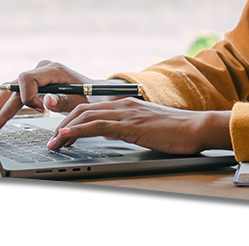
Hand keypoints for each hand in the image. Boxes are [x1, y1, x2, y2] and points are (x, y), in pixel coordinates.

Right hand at [0, 60, 128, 132]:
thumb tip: (46, 101)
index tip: (38, 111)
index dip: (28, 97)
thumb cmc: (88, 95)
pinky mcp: (32, 83)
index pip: (28, 79)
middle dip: (3, 108)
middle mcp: (41, 70)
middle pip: (15, 87)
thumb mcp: (80, 100)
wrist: (93, 91)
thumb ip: (63, 101)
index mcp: (52, 70)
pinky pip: (12, 90)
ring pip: (10, 90)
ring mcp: (35, 75)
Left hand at [48, 97, 232, 154]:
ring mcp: (126, 113)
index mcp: (126, 104)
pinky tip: (67, 136)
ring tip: (54, 144)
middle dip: (63, 125)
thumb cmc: (176, 131)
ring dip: (65, 131)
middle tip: (52, 141)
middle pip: (83, 110)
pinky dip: (78, 131)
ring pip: (86, 117)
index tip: (61, 132)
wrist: (196, 127)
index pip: (91, 109)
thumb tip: (110, 134)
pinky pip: (98, 126)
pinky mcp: (130, 124)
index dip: (72, 119)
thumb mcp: (145, 128)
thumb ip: (126, 127)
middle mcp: (122, 104)